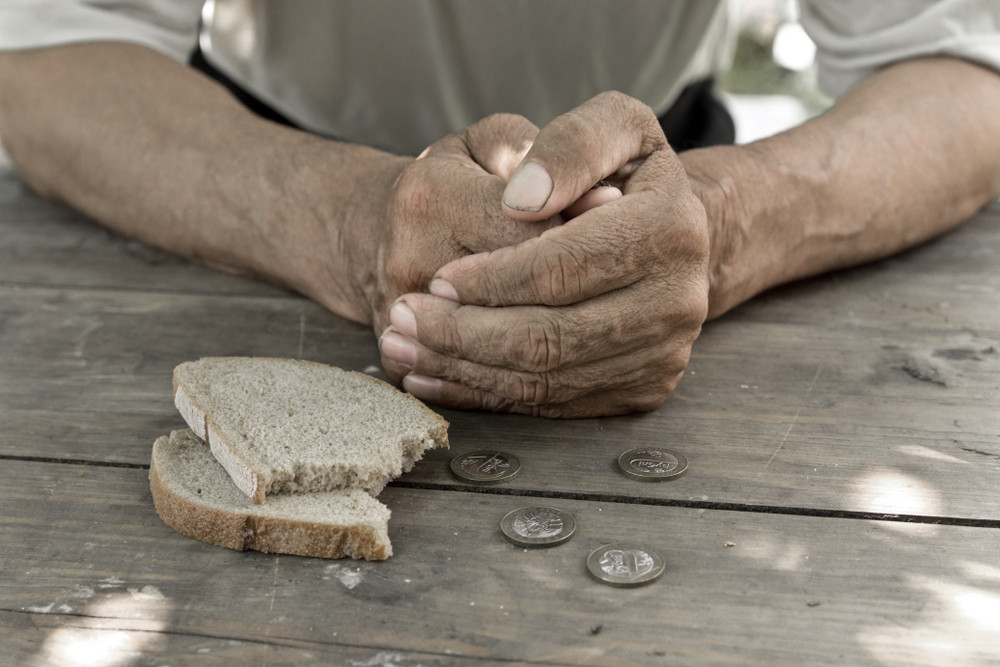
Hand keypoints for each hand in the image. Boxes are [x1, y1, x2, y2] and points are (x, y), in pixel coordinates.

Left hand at [378, 92, 710, 416]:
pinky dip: (489, 395)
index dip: (493, 276)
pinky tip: (439, 377)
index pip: (562, 265)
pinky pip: (556, 404)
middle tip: (404, 319)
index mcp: (672, 227)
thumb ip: (571, 143)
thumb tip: (521, 199)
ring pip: (547, 377)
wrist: (666, 235)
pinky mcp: (642, 389)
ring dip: (466, 369)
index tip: (439, 276)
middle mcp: (679, 299)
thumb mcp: (612, 125)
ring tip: (406, 350)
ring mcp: (663, 353)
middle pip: (552, 334)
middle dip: (466, 332)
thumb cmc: (623, 173)